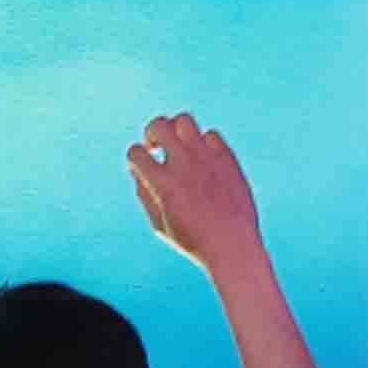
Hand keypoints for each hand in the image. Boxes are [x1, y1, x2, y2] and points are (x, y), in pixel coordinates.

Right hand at [127, 112, 265, 273]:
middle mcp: (183, 165)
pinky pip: (210, 135)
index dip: (134, 159)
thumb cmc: (193, 241)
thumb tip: (139, 171)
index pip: (135, 152)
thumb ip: (145, 194)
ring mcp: (207, 158)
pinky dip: (202, 143)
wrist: (233, 246)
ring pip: (184, 121)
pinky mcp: (227, 158)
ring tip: (179, 146)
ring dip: (176, 131)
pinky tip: (203, 159)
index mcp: (163, 184)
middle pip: (158, 125)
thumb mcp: (159, 224)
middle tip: (156, 147)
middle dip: (151, 133)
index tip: (142, 168)